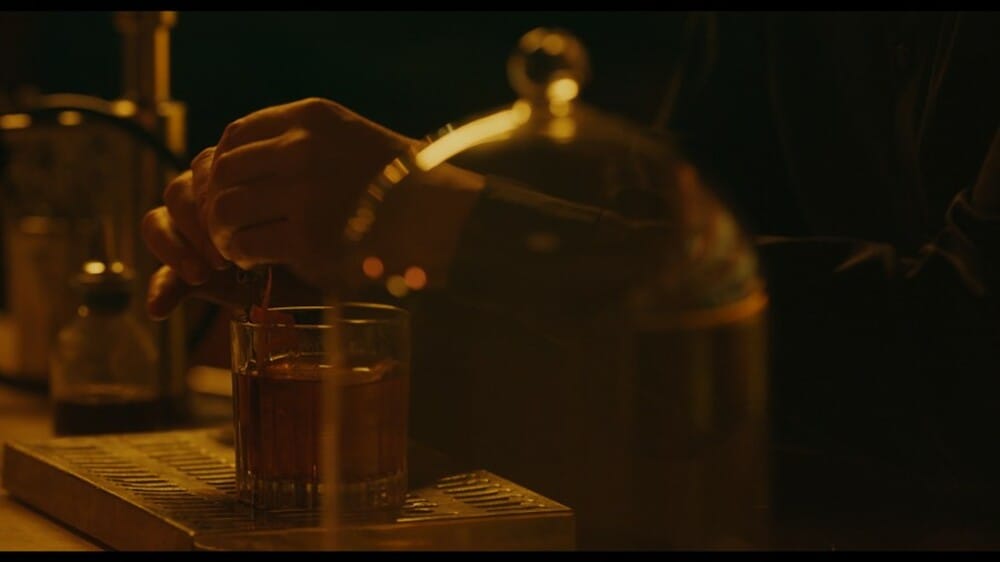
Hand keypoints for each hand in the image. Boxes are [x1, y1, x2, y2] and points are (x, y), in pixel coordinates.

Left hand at [142, 97, 483, 317]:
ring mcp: (304, 192)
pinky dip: (241, 256)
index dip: (221, 164)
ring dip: (222, 232)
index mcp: (310, 116)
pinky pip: (248, 244)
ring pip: (226, 209)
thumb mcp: (347, 137)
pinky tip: (253, 260)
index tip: (228, 188)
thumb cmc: (395, 183)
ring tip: (235, 244)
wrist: (440, 216)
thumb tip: (235, 167)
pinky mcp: (308, 237)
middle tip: (225, 223)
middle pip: (224, 171)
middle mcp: (302, 147)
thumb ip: (297, 141)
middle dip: (215, 201)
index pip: (236, 133)